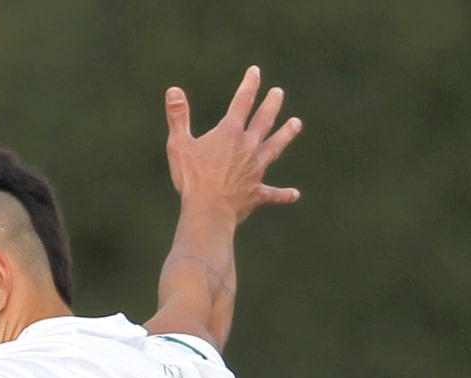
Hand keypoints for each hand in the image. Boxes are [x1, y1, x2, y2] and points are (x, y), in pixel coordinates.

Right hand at [164, 65, 301, 223]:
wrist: (208, 213)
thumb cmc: (192, 179)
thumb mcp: (179, 145)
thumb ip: (178, 117)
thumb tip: (173, 90)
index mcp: (230, 134)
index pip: (242, 102)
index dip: (249, 85)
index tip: (255, 72)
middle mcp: (248, 148)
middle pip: (263, 121)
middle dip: (271, 105)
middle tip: (278, 93)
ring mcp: (255, 171)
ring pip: (274, 148)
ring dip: (285, 135)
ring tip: (296, 124)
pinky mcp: (257, 194)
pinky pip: (273, 194)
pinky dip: (284, 195)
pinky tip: (295, 194)